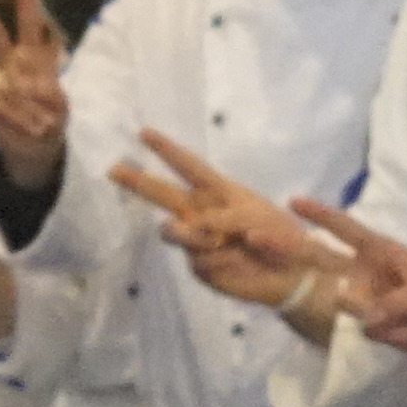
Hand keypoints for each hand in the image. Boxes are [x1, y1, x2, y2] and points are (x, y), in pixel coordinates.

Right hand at [0, 18, 69, 175]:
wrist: (37, 147)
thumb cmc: (51, 118)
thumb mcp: (60, 105)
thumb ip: (47, 95)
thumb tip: (25, 93)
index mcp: (36, 57)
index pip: (32, 26)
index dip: (27, 3)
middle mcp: (13, 64)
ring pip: (10, 88)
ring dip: (31, 111)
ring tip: (43, 125)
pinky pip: (2, 106)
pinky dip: (21, 119)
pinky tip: (32, 128)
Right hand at [109, 131, 327, 310]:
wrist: (293, 273)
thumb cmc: (279, 235)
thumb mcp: (255, 215)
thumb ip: (221, 217)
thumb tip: (191, 228)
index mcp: (217, 192)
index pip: (189, 166)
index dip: (166, 149)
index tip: (143, 132)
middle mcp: (201, 213)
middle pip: (164, 194)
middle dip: (138, 181)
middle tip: (114, 169)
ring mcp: (197, 241)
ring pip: (174, 231)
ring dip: (191, 234)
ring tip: (220, 241)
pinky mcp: (200, 268)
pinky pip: (198, 260)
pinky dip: (219, 261)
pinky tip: (238, 264)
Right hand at [283, 203, 406, 370]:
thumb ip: (401, 301)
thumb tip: (368, 322)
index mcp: (379, 253)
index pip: (346, 229)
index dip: (321, 216)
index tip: (292, 202)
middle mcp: (363, 275)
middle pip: (319, 259)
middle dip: (289, 248)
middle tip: (253, 237)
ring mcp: (364, 303)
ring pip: (332, 300)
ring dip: (332, 302)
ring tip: (346, 304)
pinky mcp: (371, 330)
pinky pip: (357, 331)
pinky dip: (374, 332)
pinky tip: (400, 331)